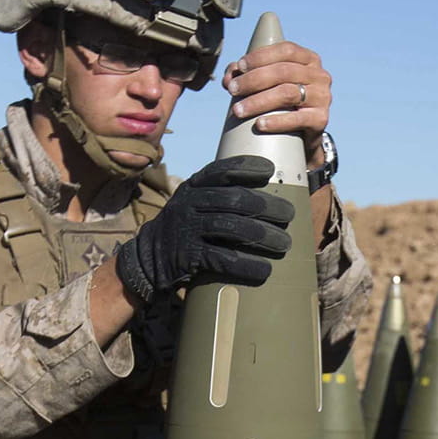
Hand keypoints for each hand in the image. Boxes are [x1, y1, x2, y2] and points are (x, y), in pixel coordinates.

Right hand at [113, 155, 293, 301]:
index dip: (247, 168)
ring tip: (284, 244)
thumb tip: (267, 193)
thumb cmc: (185, 229)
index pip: (221, 171)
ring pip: (233, 228)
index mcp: (194, 187)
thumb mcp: (194, 203)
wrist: (148, 258)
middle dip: (267, 206)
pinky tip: (264, 270)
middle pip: (235, 200)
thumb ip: (220, 195)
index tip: (270, 170)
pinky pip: (223, 259)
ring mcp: (188, 228)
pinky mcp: (188, 255)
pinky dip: (247, 265)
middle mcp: (190, 203)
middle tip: (289, 215)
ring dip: (264, 236)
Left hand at [222, 41, 332, 169]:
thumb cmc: (282, 102)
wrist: (303, 135)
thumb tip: (228, 77)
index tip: (240, 66)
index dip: (261, 56)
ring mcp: (323, 97)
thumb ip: (247, 74)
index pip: (286, 50)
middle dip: (253, 80)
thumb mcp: (268, 83)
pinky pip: (297, 119)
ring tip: (238, 110)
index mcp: (309, 59)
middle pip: (283, 72)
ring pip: (287, 93)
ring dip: (258, 101)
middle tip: (232, 90)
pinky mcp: (321, 120)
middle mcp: (320, 75)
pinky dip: (276, 121)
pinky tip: (259, 124)